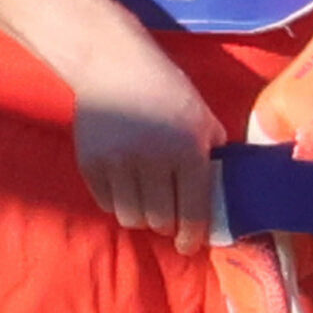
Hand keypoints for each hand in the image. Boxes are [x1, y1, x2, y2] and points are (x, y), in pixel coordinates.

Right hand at [0, 0, 222, 249]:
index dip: (192, 236)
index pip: (192, 210)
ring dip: (141, 215)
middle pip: (158, 220)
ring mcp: (118, 165)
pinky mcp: (90, 165)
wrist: (115, 66)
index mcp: (188, 151)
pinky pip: (106, 202)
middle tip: (168, 214)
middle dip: (166, 223)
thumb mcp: (203, 116)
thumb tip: (221, 191)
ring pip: (130, 217)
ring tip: (145, 199)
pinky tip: (124, 183)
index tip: (189, 246)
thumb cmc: (168, 90)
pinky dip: (117, 201)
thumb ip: (213, 153)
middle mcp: (153, 162)